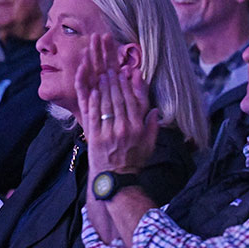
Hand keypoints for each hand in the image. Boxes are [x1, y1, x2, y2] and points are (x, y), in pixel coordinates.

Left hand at [77, 35, 156, 176]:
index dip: (131, 85)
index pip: (135, 102)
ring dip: (105, 86)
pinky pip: (94, 114)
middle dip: (116, 81)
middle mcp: (126, 129)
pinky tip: (93, 89)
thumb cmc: (134, 161)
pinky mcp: (95, 136)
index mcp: (139, 129)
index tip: (128, 72)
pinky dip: (94, 100)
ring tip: (103, 72)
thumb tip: (155, 109)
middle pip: (120, 99)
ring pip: (107, 103)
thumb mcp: (149, 145)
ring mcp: (109, 132)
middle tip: (112, 67)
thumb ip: (153, 126)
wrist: (116, 180)